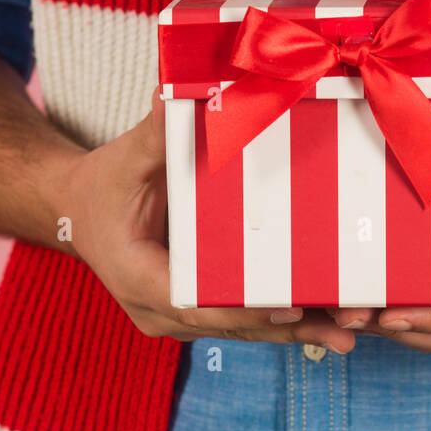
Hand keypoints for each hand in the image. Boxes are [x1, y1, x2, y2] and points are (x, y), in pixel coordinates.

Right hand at [61, 89, 354, 351]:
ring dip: (295, 331)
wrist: (80, 210)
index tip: (290, 306)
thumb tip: (173, 94)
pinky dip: (283, 320)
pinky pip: (242, 319)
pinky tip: (331, 322)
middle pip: (230, 325)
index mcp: (137, 278)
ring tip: (350, 335)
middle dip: (287, 327)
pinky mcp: (197, 310)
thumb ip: (155, 134)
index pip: (196, 303)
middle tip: (344, 330)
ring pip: (242, 330)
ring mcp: (177, 317)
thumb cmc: (104, 184)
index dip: (245, 310)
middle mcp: (158, 310)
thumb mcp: (126, 158)